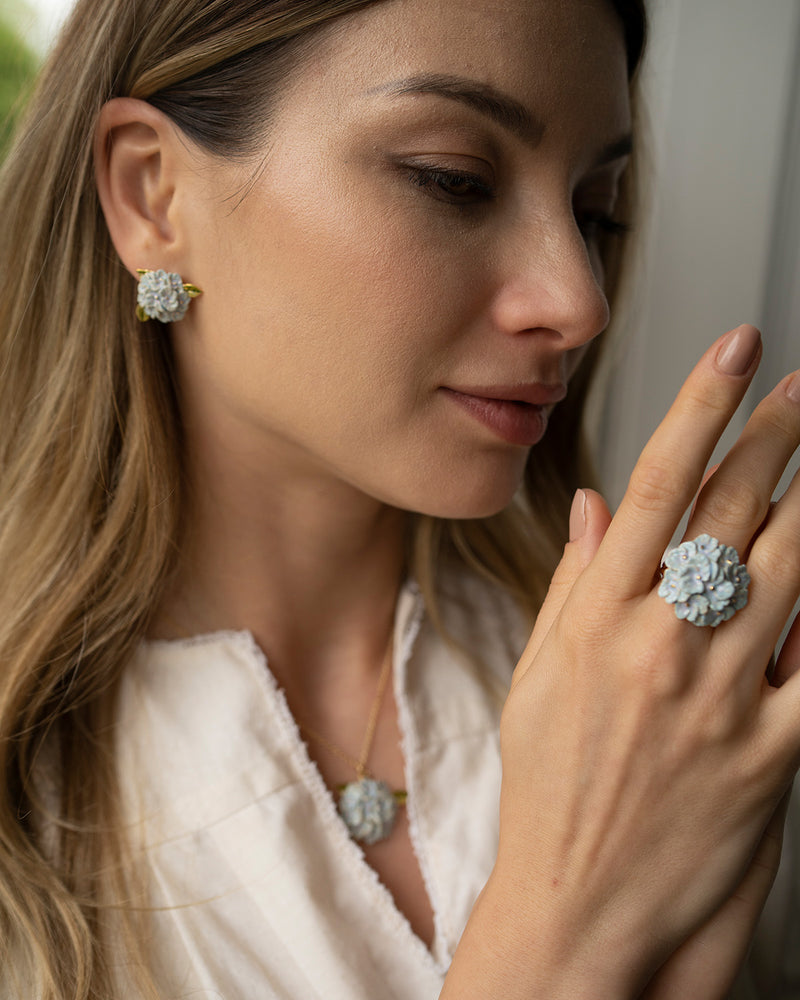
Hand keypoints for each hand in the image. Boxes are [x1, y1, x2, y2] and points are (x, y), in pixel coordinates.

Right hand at [444, 325, 799, 998]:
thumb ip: (574, 585)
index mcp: (598, 622)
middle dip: (778, 433)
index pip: (658, 486)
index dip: (699, 407)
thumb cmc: (551, 790)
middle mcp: (661, 645)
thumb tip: (602, 505)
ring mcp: (721, 697)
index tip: (732, 350)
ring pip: (791, 569)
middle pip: (733, 512)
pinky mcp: (773, 752)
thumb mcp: (538, 679)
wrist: (582, 908)